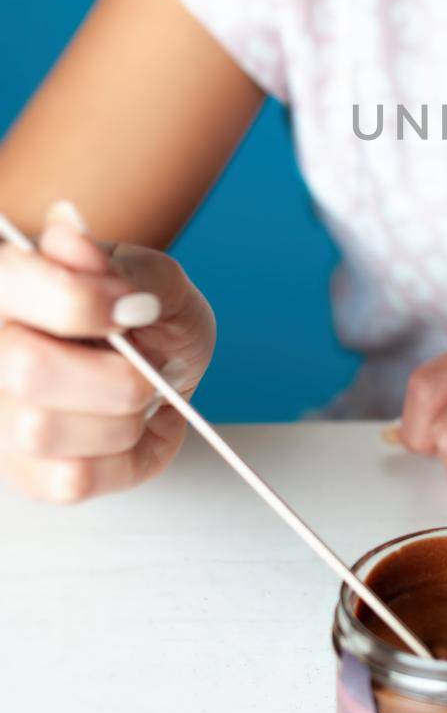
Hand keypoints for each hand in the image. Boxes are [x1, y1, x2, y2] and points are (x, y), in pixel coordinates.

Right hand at [0, 200, 216, 501]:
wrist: (164, 361)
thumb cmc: (148, 315)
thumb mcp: (152, 276)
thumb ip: (118, 263)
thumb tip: (68, 233)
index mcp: (6, 282)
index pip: (15, 283)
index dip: (85, 301)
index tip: (138, 308)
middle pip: (27, 370)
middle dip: (117, 373)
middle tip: (146, 364)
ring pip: (44, 431)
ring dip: (122, 418)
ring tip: (137, 397)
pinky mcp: (18, 472)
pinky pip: (69, 479)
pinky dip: (124, 458)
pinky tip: (129, 430)